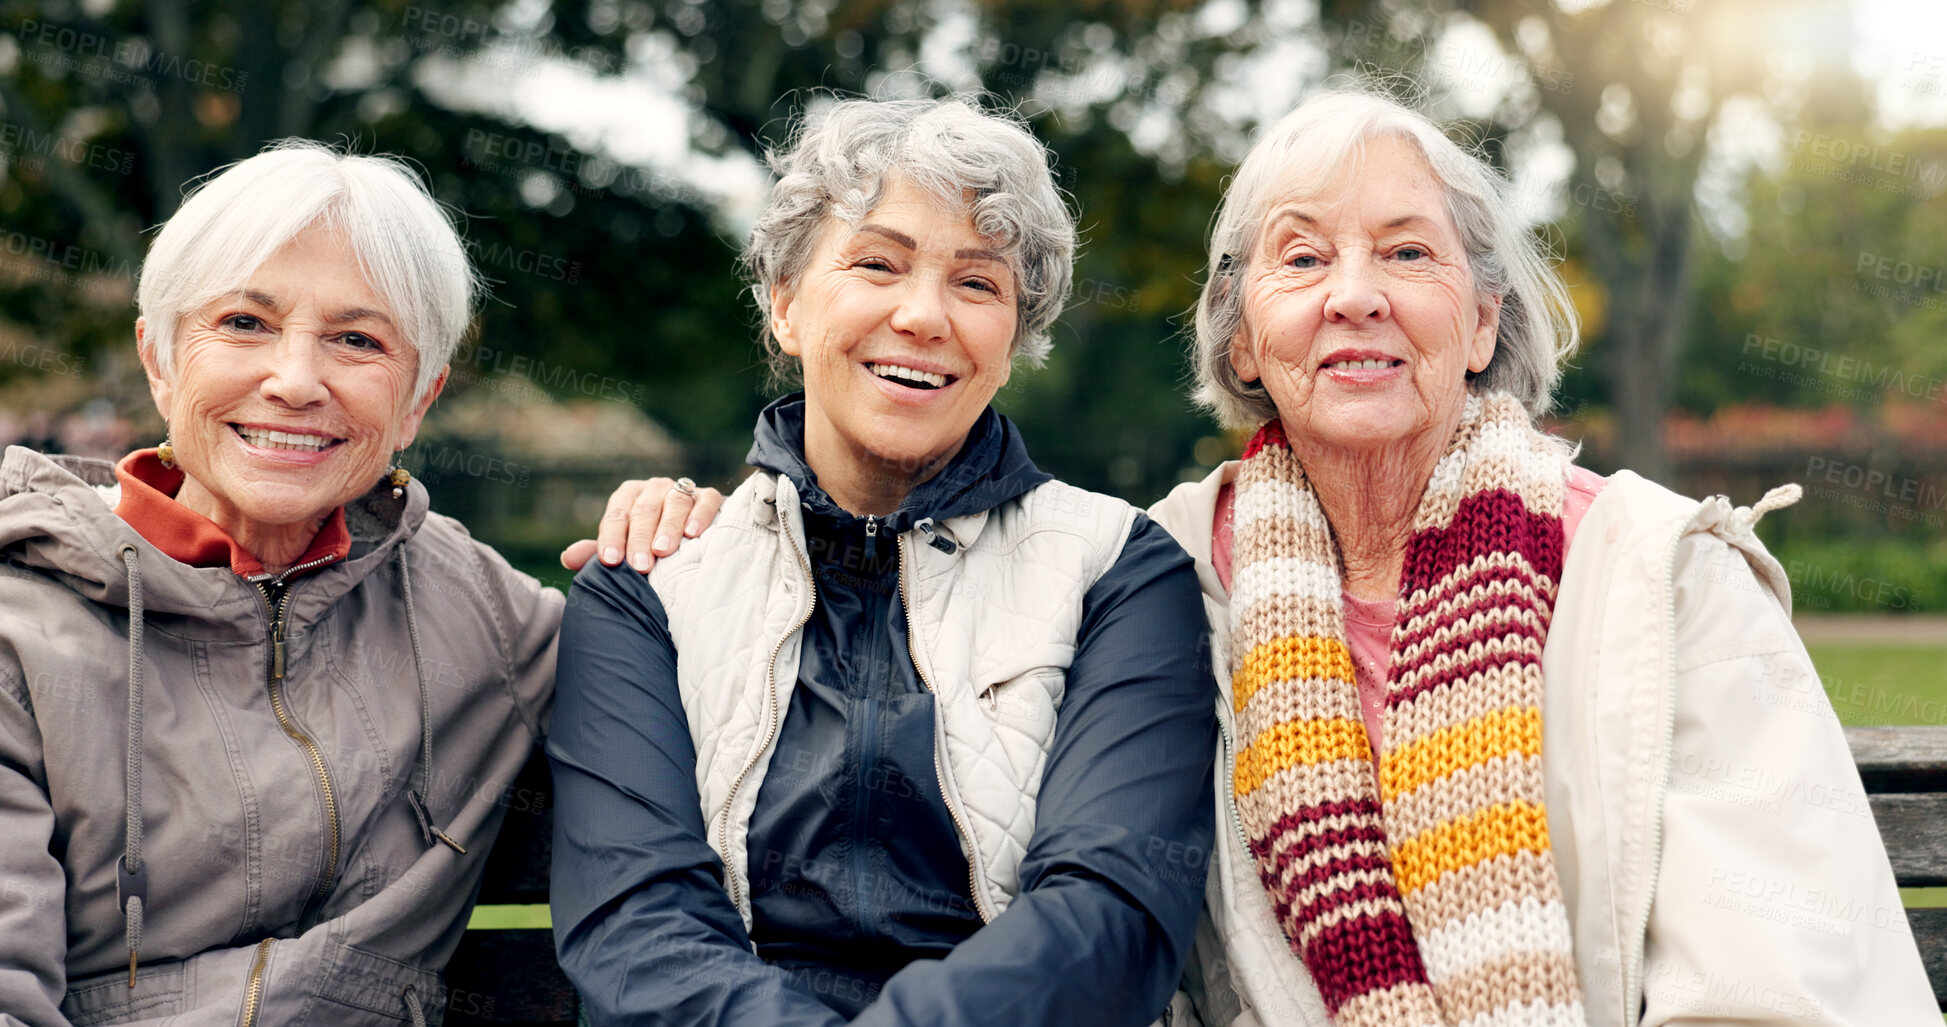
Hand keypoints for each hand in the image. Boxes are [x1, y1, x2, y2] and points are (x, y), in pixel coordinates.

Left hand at [559, 477, 724, 573]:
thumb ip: (597, 553)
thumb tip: (567, 558)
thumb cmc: (650, 548)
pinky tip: (693, 534)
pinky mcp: (710, 496)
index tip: (610, 561)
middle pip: (644, 510)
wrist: (694, 541)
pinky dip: (700, 515)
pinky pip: (705, 501)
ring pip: (674, 503)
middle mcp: (653, 489)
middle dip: (640, 539)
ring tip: (663, 550)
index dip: (612, 538)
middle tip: (639, 566)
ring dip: (668, 527)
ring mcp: (682, 490)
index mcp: (628, 497)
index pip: (616, 515)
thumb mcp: (623, 550)